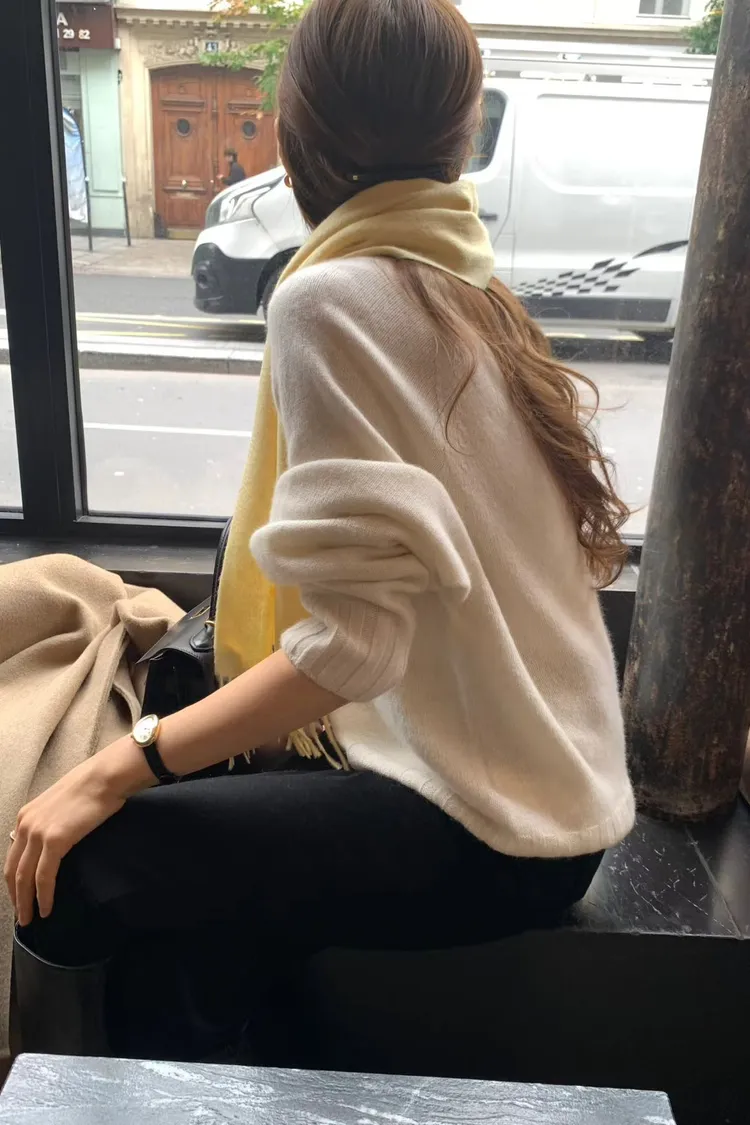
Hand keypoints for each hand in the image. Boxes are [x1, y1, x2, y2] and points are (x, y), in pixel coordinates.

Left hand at [4, 740, 148, 925]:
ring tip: (31, 919)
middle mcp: (25, 825)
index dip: (14, 880)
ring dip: (26, 902)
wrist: (104, 778)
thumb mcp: (60, 805)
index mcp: (25, 816)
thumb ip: (51, 823)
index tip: (19, 896)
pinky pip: (44, 877)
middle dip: (16, 896)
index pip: (12, 856)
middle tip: (22, 916)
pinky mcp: (54, 841)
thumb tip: (55, 842)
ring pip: (24, 878)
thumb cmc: (91, 788)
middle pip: (13, 870)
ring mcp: (38, 833)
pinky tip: (47, 908)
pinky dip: (44, 896)